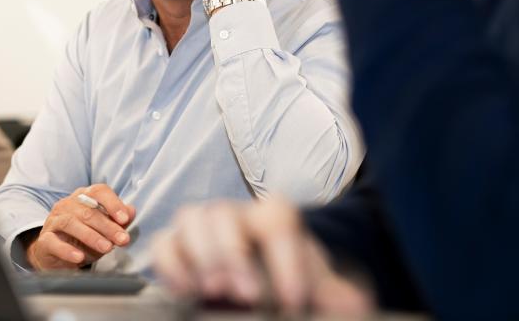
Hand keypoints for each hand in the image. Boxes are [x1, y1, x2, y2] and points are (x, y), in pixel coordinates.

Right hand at [26, 184, 135, 270]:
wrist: (57, 256)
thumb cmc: (84, 238)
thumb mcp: (105, 229)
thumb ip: (118, 220)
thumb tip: (131, 211)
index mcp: (84, 196)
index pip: (99, 191)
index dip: (113, 203)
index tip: (124, 219)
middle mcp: (67, 204)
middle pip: (88, 211)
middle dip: (108, 226)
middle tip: (122, 240)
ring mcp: (54, 220)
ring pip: (71, 223)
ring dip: (91, 236)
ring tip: (107, 248)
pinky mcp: (44, 239)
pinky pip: (53, 242)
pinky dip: (67, 250)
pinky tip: (79, 257)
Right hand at [152, 198, 371, 314]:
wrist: (261, 287)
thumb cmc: (288, 282)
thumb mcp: (316, 288)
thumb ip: (337, 296)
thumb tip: (354, 304)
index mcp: (274, 218)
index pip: (278, 219)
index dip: (285, 258)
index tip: (293, 301)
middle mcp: (235, 215)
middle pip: (227, 214)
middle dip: (234, 254)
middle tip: (247, 297)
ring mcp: (201, 228)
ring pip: (192, 218)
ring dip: (202, 255)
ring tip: (214, 293)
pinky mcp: (174, 247)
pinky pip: (164, 244)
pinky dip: (170, 265)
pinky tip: (186, 292)